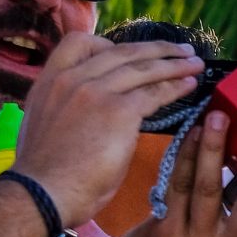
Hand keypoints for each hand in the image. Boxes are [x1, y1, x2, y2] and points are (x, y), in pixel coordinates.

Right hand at [11, 34, 200, 226]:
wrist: (42, 193)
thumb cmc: (45, 173)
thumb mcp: (44, 124)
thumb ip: (63, 106)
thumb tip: (83, 109)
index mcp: (49, 80)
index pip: (78, 42)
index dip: (109, 43)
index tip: (132, 52)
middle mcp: (70, 79)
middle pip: (122, 52)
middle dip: (157, 49)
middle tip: (181, 50)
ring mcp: (94, 92)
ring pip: (143, 69)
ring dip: (174, 64)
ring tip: (195, 64)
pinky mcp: (117, 111)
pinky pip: (154, 93)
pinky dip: (176, 87)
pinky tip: (190, 86)